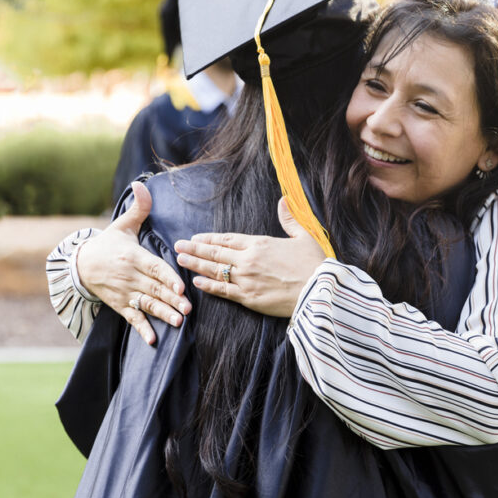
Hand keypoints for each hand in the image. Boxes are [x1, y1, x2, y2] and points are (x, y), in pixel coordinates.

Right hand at [75, 181, 190, 344]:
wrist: (80, 265)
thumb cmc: (109, 244)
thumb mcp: (122, 225)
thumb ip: (138, 208)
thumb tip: (142, 185)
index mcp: (133, 256)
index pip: (154, 267)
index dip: (168, 277)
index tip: (181, 286)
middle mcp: (129, 276)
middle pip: (153, 288)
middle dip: (171, 299)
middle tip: (188, 309)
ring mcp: (124, 292)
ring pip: (146, 304)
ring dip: (162, 314)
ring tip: (179, 322)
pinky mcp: (120, 305)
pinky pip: (132, 318)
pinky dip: (142, 329)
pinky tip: (154, 340)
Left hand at [174, 197, 326, 317]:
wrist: (319, 291)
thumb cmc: (314, 263)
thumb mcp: (305, 235)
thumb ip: (290, 218)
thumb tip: (284, 199)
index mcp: (260, 243)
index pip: (228, 239)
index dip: (210, 238)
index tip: (196, 237)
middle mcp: (249, 259)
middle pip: (215, 253)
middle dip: (194, 249)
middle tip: (177, 245)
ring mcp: (246, 279)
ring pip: (214, 271)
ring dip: (195, 265)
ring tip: (180, 260)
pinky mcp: (249, 298)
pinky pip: (223, 291)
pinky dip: (208, 286)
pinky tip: (196, 282)